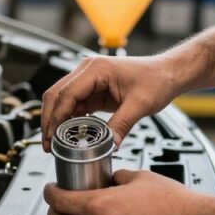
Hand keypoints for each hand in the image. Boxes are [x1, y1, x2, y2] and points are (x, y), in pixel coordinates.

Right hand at [40, 55, 180, 151]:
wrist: (167, 73)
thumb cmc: (157, 78)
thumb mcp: (140, 105)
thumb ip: (121, 125)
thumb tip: (107, 145)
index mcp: (96, 69)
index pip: (66, 94)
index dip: (56, 117)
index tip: (52, 136)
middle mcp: (88, 70)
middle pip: (56, 95)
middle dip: (48, 120)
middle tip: (48, 143)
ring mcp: (89, 80)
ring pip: (61, 100)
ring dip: (56, 120)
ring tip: (55, 142)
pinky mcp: (93, 89)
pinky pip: (74, 104)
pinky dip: (68, 119)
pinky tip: (69, 134)